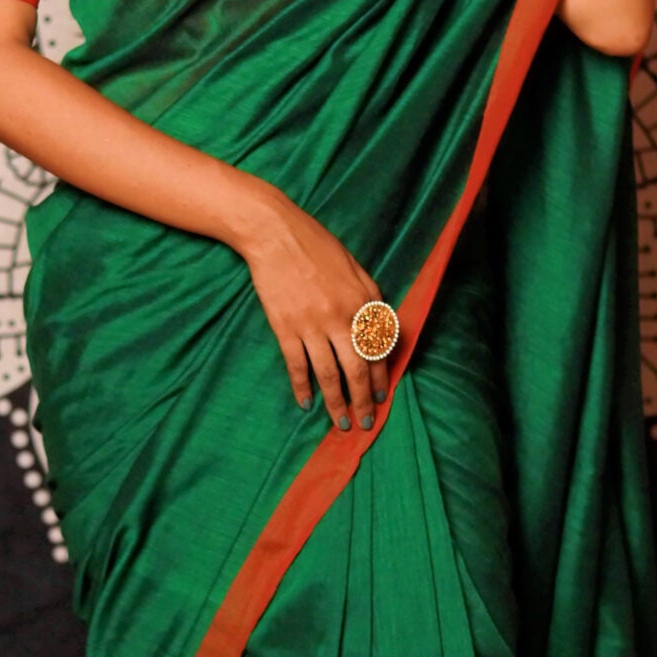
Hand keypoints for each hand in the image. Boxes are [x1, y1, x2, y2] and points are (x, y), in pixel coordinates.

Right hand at [236, 190, 392, 431]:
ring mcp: (311, 324)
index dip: (381, 377)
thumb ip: (371, 298)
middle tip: (366, 422)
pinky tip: (306, 404)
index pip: (378, 349)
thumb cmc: (316, 245)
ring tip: (341, 424)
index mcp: (363, 300)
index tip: (382, 397)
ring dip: (336, 403)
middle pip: (357, 369)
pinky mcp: (285, 327)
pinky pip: (297, 366)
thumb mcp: (355, 267)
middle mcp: (341, 316)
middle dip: (363, 401)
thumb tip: (381, 330)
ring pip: (328, 374)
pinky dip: (301, 388)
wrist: (274, 232)